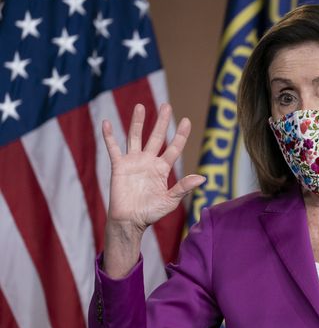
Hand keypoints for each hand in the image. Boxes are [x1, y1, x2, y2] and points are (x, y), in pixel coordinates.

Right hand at [102, 103, 204, 277]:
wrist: (130, 221)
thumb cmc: (151, 213)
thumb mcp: (170, 201)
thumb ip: (183, 188)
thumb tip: (202, 178)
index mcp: (162, 169)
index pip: (174, 148)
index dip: (180, 135)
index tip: (186, 120)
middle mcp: (149, 162)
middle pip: (156, 137)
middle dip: (161, 122)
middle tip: (167, 105)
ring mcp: (133, 162)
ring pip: (136, 137)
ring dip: (138, 122)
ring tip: (141, 106)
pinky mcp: (119, 166)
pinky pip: (113, 148)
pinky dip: (109, 136)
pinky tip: (107, 123)